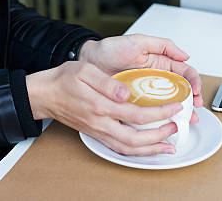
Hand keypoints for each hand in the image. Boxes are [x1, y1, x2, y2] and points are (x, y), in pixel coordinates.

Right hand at [26, 61, 183, 155]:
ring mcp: (98, 132)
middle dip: (160, 134)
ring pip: (129, 148)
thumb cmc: (64, 79)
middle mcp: (101, 123)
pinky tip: (147, 148)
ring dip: (151, 149)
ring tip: (168, 144)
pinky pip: (119, 148)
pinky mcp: (96, 134)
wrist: (46, 94)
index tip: (174, 107)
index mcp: (100, 106)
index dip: (159, 113)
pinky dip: (137, 152)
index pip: (137, 114)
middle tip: (176, 126)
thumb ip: (106, 82)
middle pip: (137, 138)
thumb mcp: (84, 71)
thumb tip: (125, 92)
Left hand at [78, 34, 203, 121]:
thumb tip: (185, 55)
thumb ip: (162, 45)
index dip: (194, 81)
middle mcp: (156, 79)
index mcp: (160, 63)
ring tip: (187, 119)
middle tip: (194, 108)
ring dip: (181, 111)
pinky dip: (162, 119)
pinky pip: (151, 112)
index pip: (184, 72)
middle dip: (191, 100)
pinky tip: (167, 123)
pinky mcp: (136, 103)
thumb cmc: (112, 49)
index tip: (196, 90)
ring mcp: (147, 92)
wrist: (89, 60)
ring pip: (169, 103)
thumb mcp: (138, 42)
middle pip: (181, 91)